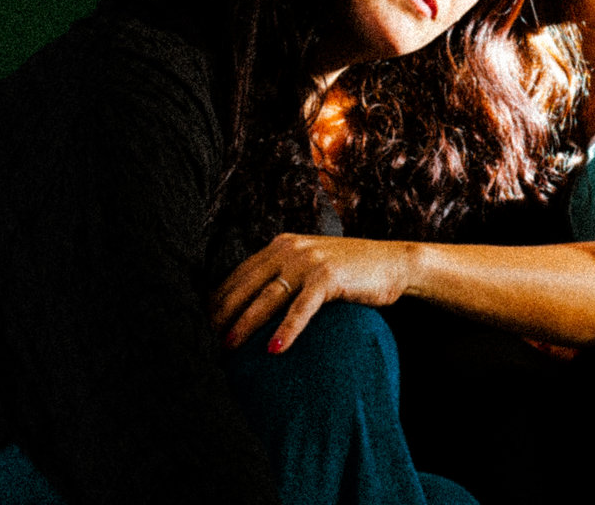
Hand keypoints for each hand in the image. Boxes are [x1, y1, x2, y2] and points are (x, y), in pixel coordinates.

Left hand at [210, 233, 412, 353]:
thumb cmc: (348, 272)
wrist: (392, 262)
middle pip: (246, 286)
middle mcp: (290, 248)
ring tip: (228, 347)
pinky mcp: (329, 277)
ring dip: (245, 324)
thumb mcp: (309, 266)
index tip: (202, 325)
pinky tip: (274, 349)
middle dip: (222, 315)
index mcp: (281, 245)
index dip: (217, 300)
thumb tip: (249, 310)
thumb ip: (282, 277)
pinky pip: (302, 308)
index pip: (238, 274)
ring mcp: (310, 261)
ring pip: (268, 297)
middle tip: (206, 342)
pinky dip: (286, 329)